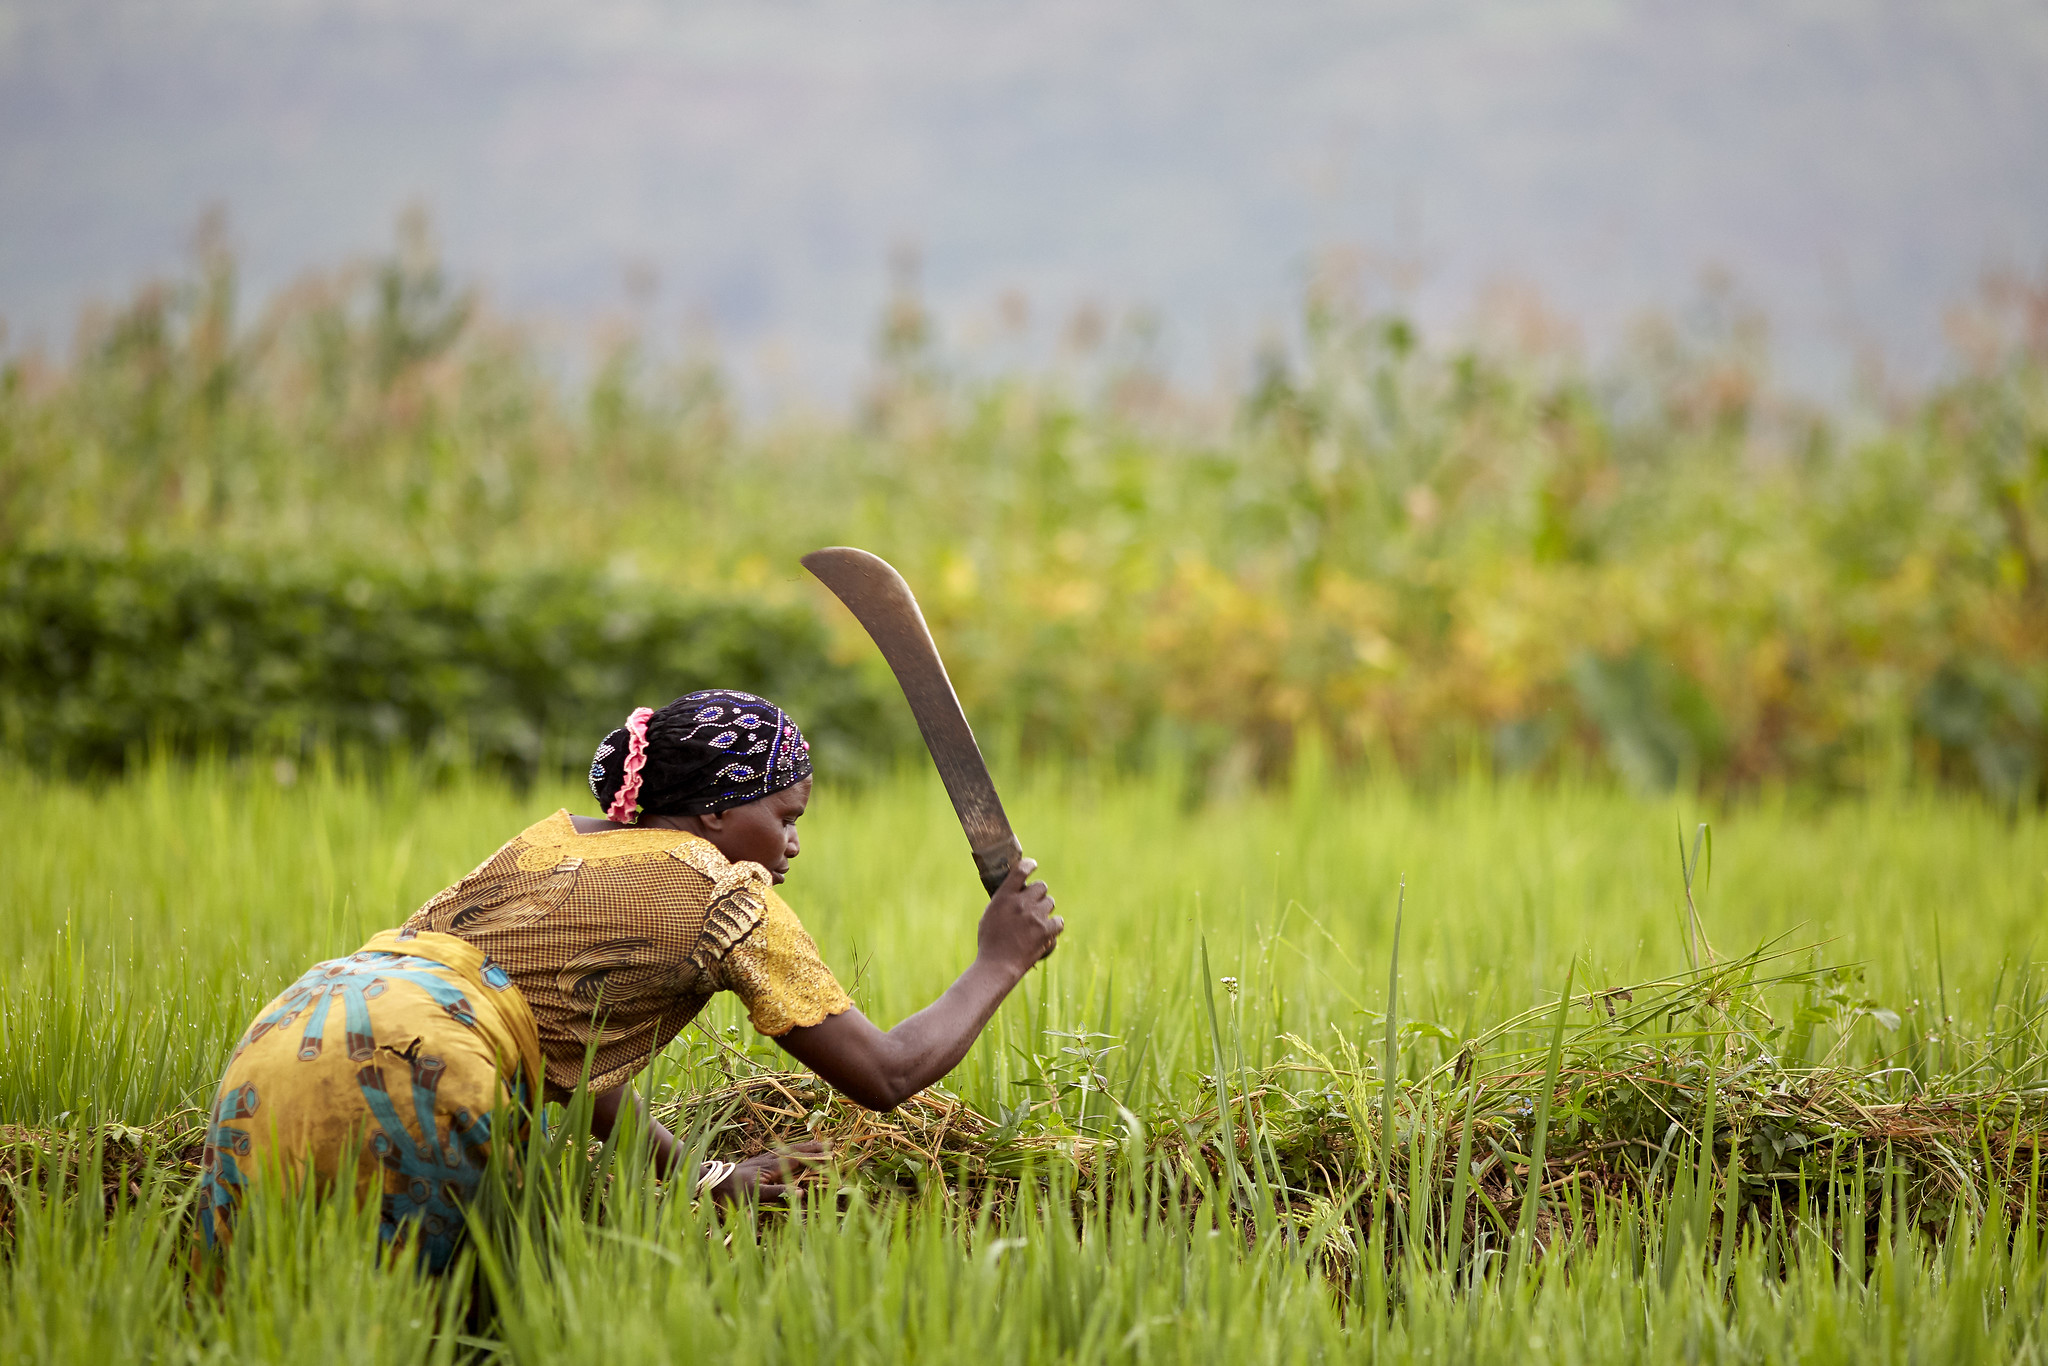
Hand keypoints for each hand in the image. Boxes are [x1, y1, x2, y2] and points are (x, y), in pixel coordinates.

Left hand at [705, 1141, 827, 1204]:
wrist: (713, 1180)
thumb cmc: (733, 1190)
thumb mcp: (756, 1194)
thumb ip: (778, 1193)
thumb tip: (800, 1192)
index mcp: (773, 1165)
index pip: (800, 1159)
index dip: (816, 1156)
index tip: (831, 1153)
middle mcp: (771, 1159)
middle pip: (797, 1150)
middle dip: (813, 1147)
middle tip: (830, 1143)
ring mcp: (764, 1159)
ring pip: (789, 1150)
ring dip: (804, 1147)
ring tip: (816, 1144)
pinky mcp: (759, 1162)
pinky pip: (781, 1153)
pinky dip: (792, 1151)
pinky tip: (791, 1153)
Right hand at [977, 857, 1061, 974]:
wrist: (997, 965)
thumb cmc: (989, 943)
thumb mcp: (989, 915)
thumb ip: (1002, 902)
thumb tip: (1013, 893)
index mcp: (1004, 896)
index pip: (1021, 870)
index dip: (1029, 865)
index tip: (1033, 865)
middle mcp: (1021, 902)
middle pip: (1041, 887)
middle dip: (1039, 894)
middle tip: (1034, 905)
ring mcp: (1035, 916)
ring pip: (1050, 902)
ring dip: (1046, 910)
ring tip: (1038, 922)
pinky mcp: (1045, 930)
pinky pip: (1058, 921)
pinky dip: (1054, 927)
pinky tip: (1048, 932)